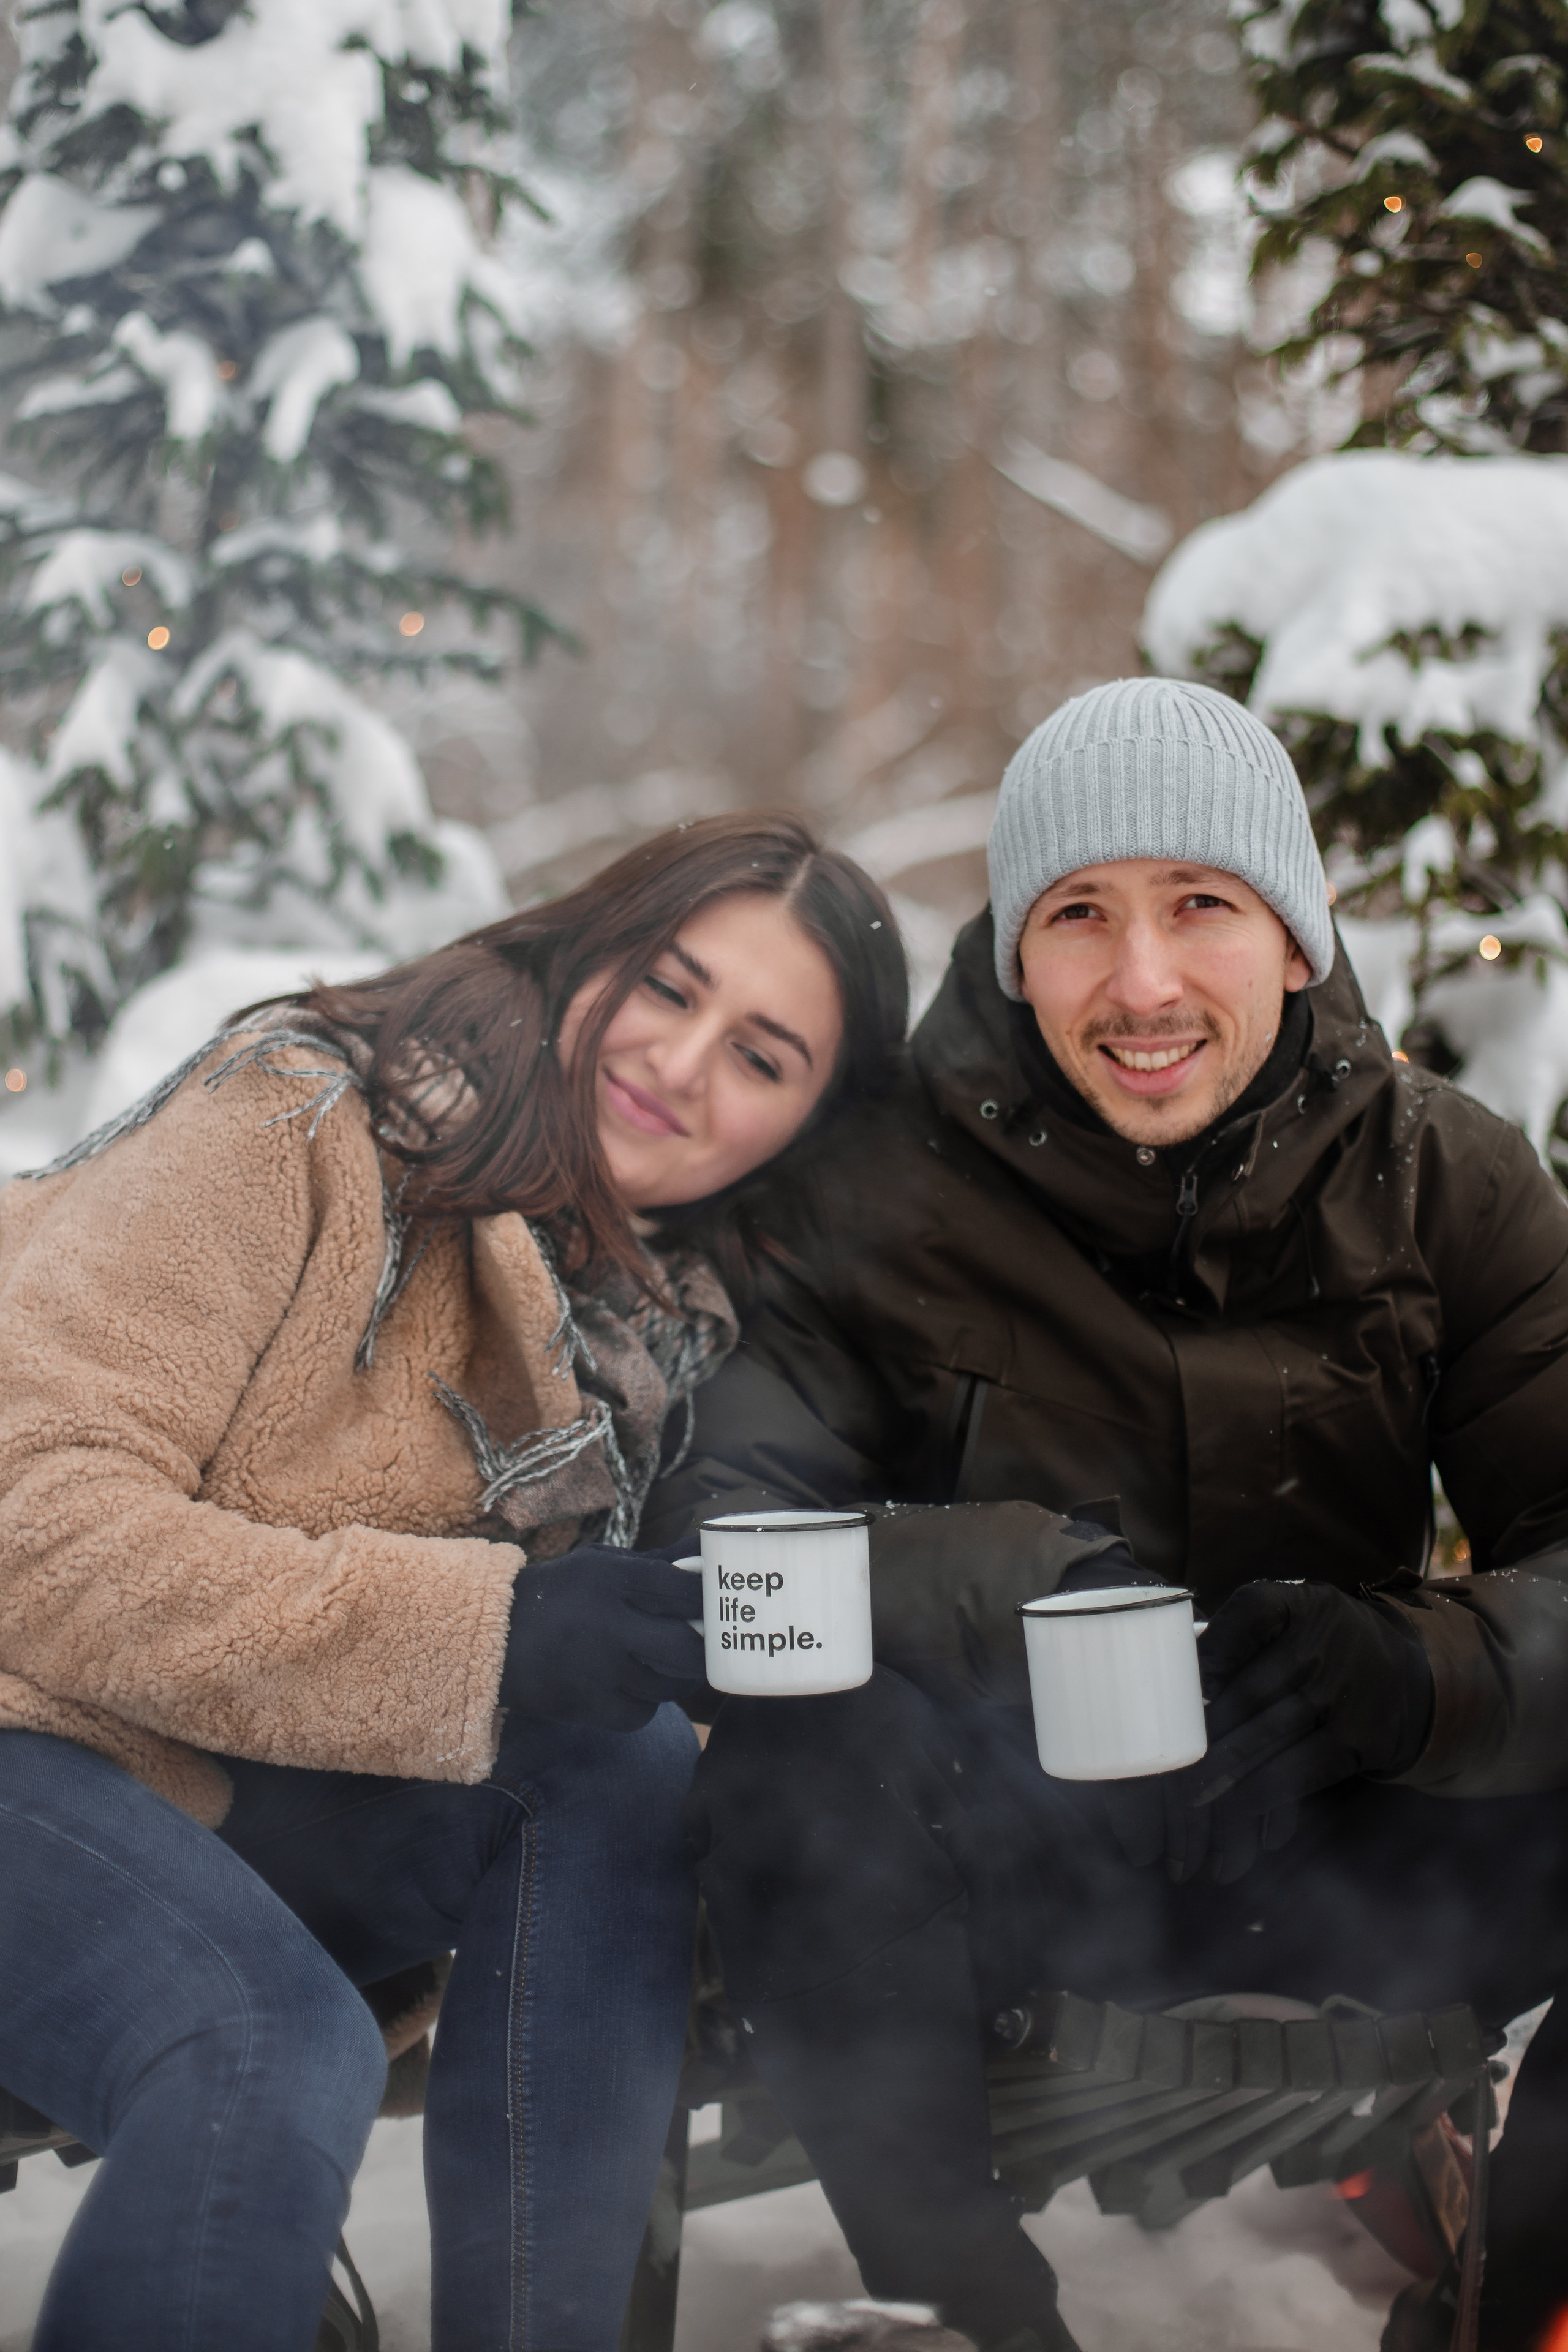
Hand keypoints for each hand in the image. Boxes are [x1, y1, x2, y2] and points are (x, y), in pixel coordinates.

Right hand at [498, 1541, 704, 1731]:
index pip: (682, 1589)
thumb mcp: (603, 1564)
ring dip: (678, 1675)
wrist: (496, 1637)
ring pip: (671, 1684)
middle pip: (687, 1647)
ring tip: (665, 1660)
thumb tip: (710, 1550)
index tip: (719, 1603)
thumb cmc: (564, 1594)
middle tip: (708, 1643)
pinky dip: (647, 1702)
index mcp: (611, 1579)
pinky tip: (634, 1684)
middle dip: (706, 1648)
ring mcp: (598, 1669)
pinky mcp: (589, 1706)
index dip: (708, 1599)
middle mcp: (606, 1623)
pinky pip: (645, 1712)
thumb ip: (657, 1563)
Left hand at [1162, 1580, 1434, 1884]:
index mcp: (1301, 1603)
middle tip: (1169, 1760)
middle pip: (1249, 1691)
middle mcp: (1324, 1643)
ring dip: (1226, 1770)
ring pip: (1270, 1736)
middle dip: (1204, 1732)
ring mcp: (1345, 1691)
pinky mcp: (1361, 1737)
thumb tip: (1172, 1676)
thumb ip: (1243, 1634)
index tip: (1180, 1687)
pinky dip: (1265, 1792)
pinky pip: (1303, 1769)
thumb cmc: (1322, 1646)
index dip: (1210, 1651)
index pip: (1249, 1613)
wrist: (1411, 1675)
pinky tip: (1237, 1805)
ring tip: (1191, 1794)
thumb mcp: (1295, 1616)